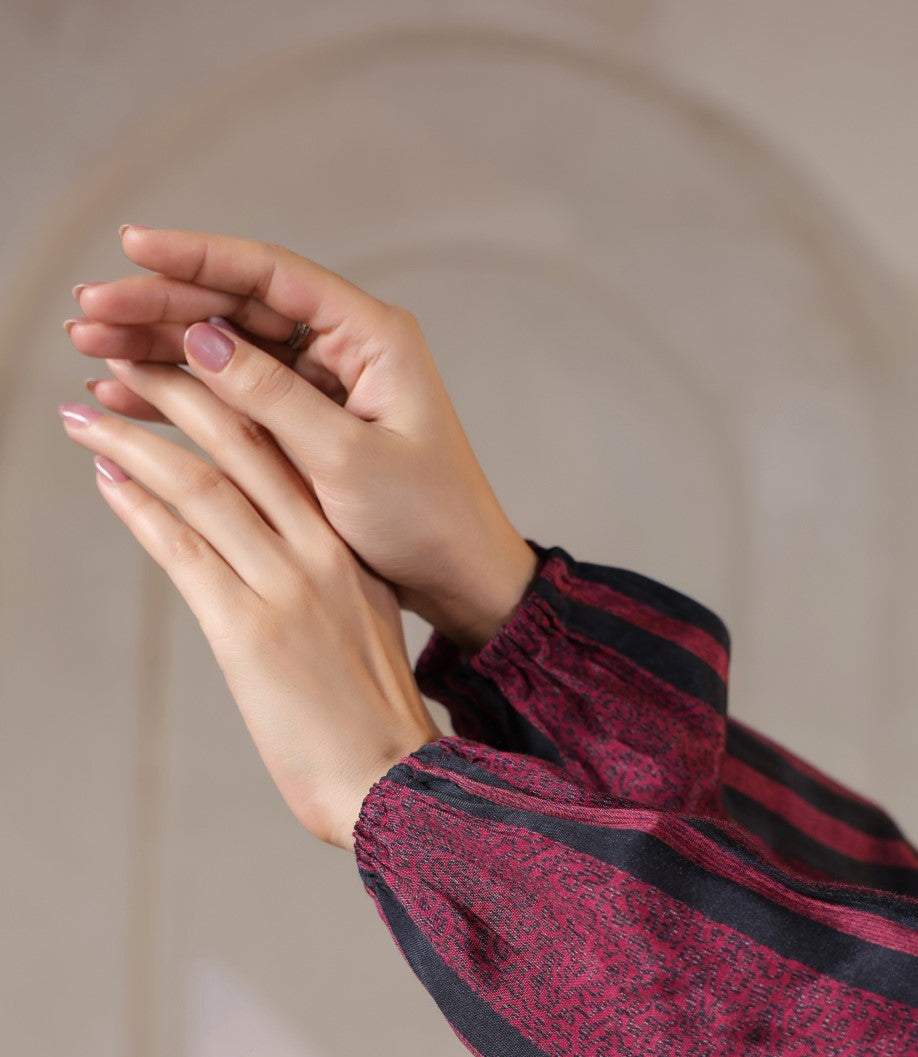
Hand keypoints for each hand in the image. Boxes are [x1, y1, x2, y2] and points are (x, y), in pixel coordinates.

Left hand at [57, 359, 442, 851]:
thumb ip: (325, 585)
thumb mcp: (362, 632)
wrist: (391, 784)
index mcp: (352, 550)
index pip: (289, 446)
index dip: (233, 397)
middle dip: (176, 392)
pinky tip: (107, 480)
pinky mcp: (247, 631)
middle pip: (243, 443)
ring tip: (85, 414)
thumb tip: (275, 563)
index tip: (191, 367)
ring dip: (135, 442)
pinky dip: (140, 508)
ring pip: (202, 486)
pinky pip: (183, 549)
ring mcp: (287, 587)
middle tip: (123, 360)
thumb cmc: (372, 723)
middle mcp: (323, 553)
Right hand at [67, 227, 540, 652]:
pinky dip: (185, 397)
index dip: (197, 258)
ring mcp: (326, 386)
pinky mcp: (310, 425)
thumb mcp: (347, 461)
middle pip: (239, 307)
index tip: (132, 249)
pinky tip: (129, 396)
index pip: (271, 275)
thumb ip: (275, 398)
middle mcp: (347, 349)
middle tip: (88, 314)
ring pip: (230, 351)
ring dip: (161, 349)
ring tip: (90, 351)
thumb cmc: (427, 520)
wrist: (461, 578)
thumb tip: (203, 340)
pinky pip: (236, 397)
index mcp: (373, 338)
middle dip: (160, 307)